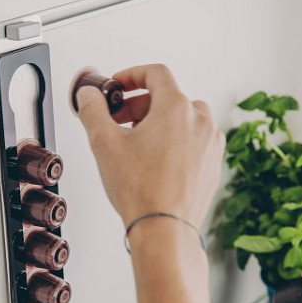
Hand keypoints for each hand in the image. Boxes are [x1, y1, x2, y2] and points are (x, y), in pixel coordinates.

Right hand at [75, 64, 225, 227]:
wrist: (164, 230)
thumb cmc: (141, 190)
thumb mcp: (104, 142)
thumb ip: (92, 109)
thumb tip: (89, 95)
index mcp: (176, 108)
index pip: (156, 73)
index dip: (131, 75)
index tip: (118, 85)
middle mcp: (200, 121)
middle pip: (168, 97)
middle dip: (139, 104)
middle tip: (119, 119)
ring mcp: (210, 144)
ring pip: (183, 119)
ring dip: (159, 122)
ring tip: (137, 142)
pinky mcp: (213, 164)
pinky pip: (194, 141)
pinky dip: (175, 141)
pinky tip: (156, 160)